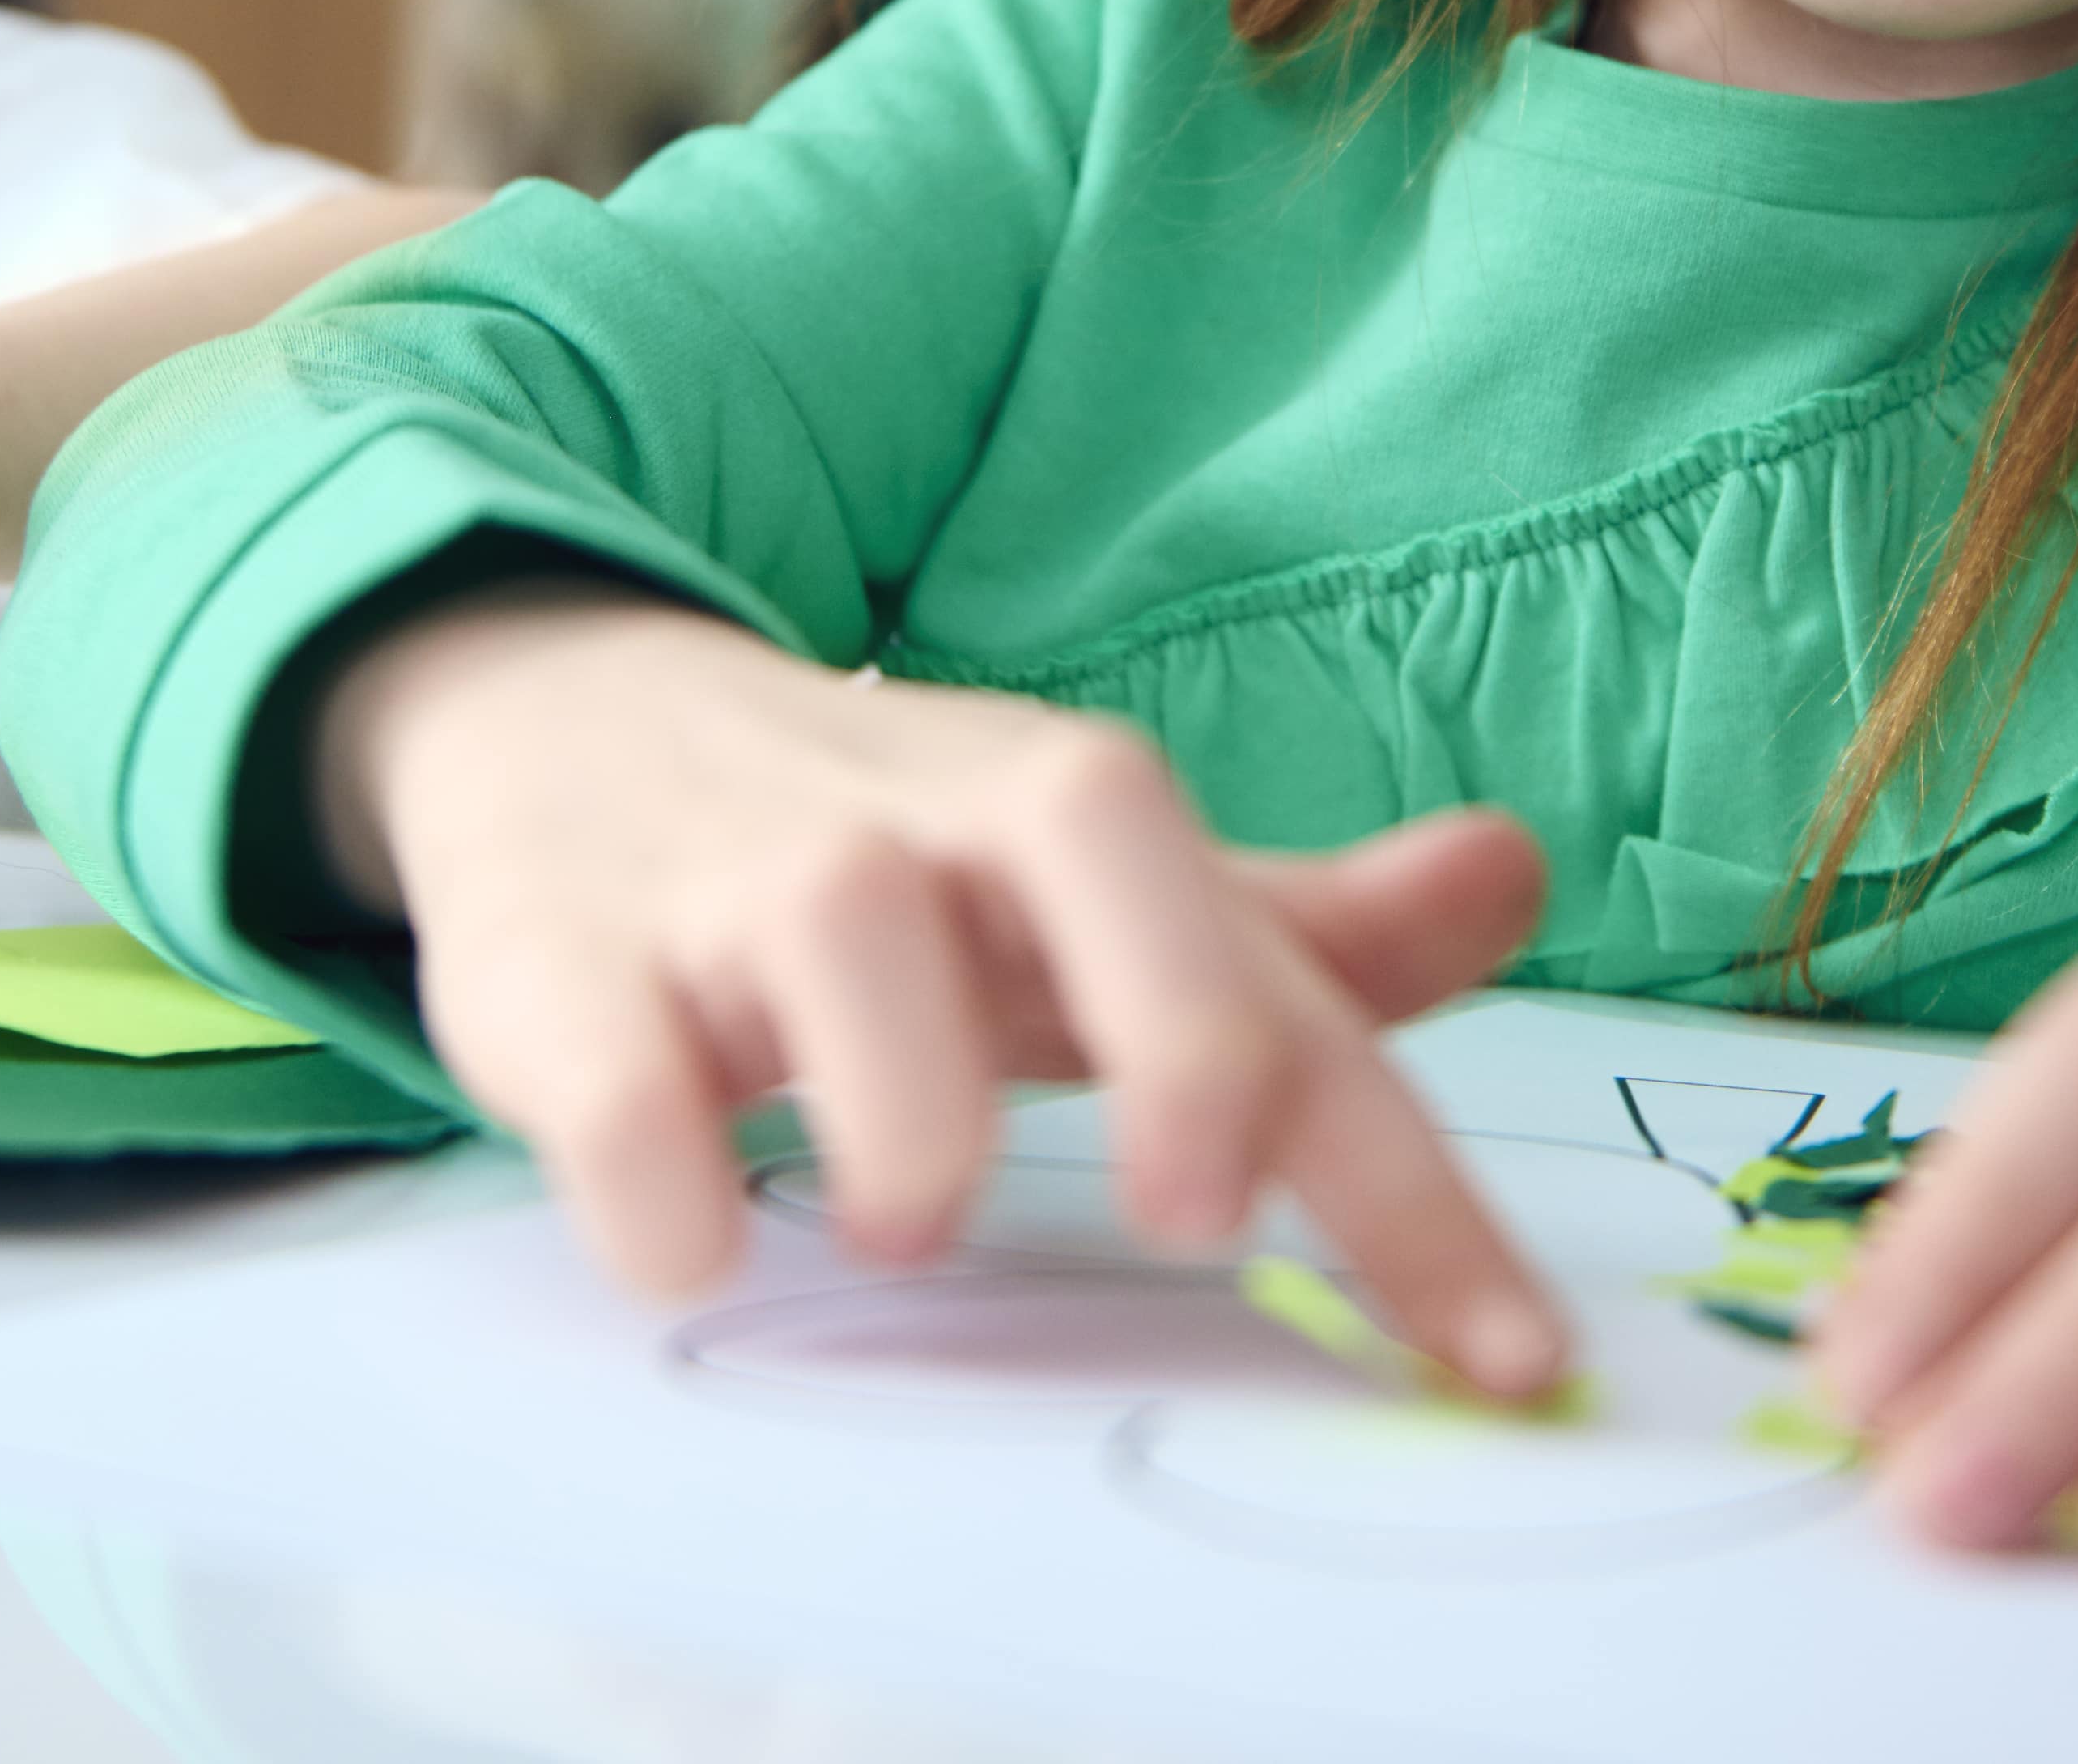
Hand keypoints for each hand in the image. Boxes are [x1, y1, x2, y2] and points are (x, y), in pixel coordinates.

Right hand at [333, 586, 1571, 1394]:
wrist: (566, 718)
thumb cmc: (889, 857)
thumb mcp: (1100, 895)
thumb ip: (1302, 938)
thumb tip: (1515, 874)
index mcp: (1079, 813)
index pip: (1281, 980)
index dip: (1400, 1173)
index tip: (1509, 1358)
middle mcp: (926, 817)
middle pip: (1085, 842)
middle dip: (1172, 1028)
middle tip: (1196, 1214)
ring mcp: (737, 875)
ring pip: (837, 936)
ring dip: (900, 1103)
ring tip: (921, 1226)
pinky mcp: (562, 955)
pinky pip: (611, 1059)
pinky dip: (651, 1162)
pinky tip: (690, 1248)